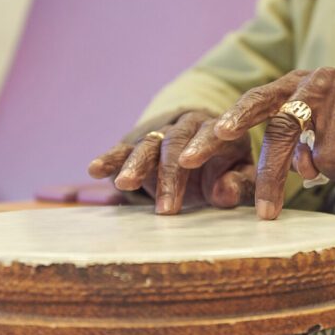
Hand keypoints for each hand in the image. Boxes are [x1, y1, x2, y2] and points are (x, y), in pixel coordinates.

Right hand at [87, 110, 254, 214]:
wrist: (205, 156)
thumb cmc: (228, 170)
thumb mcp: (240, 178)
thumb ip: (238, 185)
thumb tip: (224, 192)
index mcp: (219, 131)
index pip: (211, 135)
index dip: (200, 146)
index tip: (189, 162)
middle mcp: (188, 127)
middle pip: (175, 143)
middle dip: (168, 174)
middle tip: (165, 207)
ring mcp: (161, 135)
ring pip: (147, 145)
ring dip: (135, 165)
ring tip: (124, 185)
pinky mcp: (139, 145)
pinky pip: (123, 150)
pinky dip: (109, 159)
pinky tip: (94, 169)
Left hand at [189, 68, 334, 219]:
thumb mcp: (323, 128)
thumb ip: (298, 144)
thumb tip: (296, 172)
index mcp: (297, 85)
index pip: (257, 101)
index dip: (231, 121)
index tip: (207, 143)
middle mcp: (316, 83)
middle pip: (282, 134)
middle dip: (271, 179)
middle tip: (266, 214)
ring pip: (326, 159)